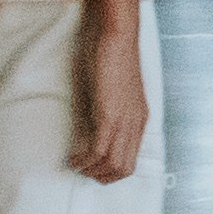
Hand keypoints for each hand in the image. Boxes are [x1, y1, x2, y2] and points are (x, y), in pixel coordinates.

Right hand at [73, 17, 150, 182]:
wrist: (118, 37)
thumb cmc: (113, 57)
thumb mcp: (114, 91)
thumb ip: (108, 110)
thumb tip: (93, 126)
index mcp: (140, 118)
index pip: (132, 158)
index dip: (112, 170)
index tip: (94, 168)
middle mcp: (136, 123)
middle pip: (125, 167)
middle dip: (102, 176)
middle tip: (83, 171)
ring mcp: (124, 120)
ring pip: (113, 164)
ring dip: (91, 171)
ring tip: (76, 165)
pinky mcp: (109, 115)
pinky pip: (99, 150)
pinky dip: (84, 160)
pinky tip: (72, 158)